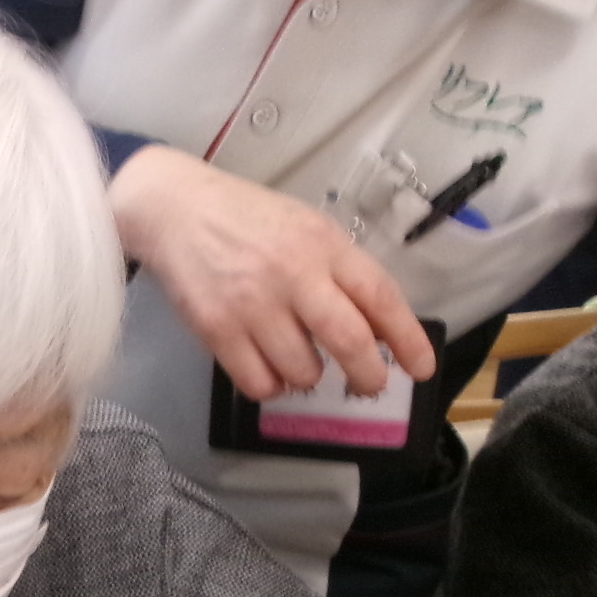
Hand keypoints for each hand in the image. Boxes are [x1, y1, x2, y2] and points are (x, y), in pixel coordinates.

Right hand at [108, 144, 435, 398]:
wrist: (175, 210)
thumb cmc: (247, 221)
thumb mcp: (304, 229)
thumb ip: (338, 271)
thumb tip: (374, 329)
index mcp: (323, 244)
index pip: (378, 295)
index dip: (406, 337)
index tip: (422, 367)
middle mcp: (292, 274)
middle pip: (348, 340)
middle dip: (368, 374)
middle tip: (370, 386)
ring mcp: (252, 304)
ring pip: (303, 371)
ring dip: (308, 377)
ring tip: (297, 359)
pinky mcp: (216, 329)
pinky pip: (259, 383)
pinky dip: (271, 385)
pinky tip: (267, 367)